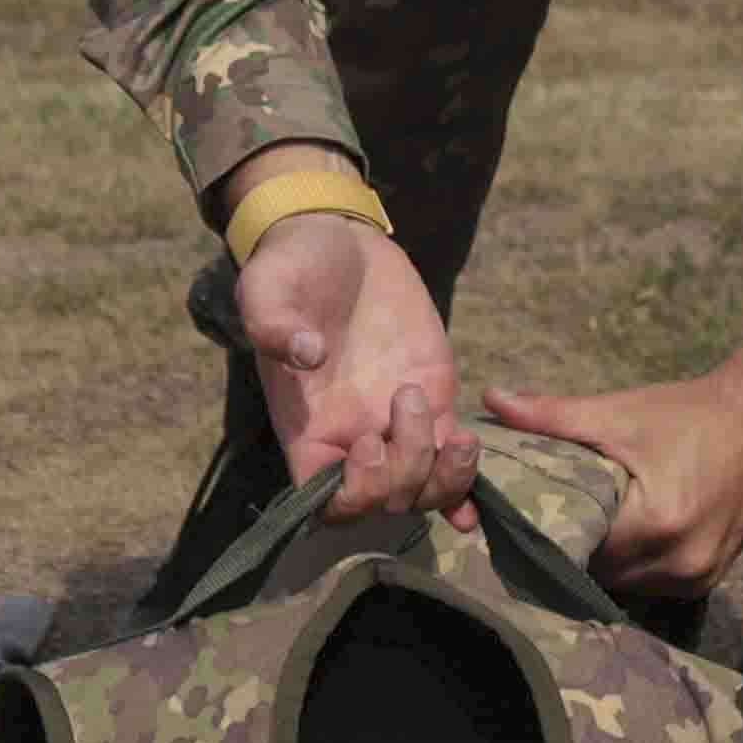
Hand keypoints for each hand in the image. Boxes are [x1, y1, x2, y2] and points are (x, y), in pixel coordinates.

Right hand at [228, 192, 476, 523]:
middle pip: (384, 502)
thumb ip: (272, 322)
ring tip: (460, 440)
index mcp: (307, 427)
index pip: (325, 500)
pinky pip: (452, 454)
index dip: (353, 492)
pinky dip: (468, 476)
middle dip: (405, 475)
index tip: (367, 442)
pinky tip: (476, 456)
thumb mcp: (267, 285)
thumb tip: (306, 353)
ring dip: (445, 481)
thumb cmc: (292, 267)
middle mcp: (351, 437)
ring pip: (424, 489)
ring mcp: (396, 422)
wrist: (337, 241)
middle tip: (408, 403)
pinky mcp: (435, 398)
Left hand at [490, 295, 742, 600]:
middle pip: (600, 572)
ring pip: (626, 584)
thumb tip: (492, 399)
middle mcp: (679, 563)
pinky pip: (654, 584)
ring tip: (582, 533)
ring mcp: (698, 578)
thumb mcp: (619, 412)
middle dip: (575, 550)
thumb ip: (552, 415)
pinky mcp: (709, 580)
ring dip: (605, 562)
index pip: (579, 548)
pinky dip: (635, 565)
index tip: (523, 520)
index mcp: (655, 524)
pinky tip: (620, 539)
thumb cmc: (690, 414)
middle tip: (547, 526)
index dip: (549, 534)